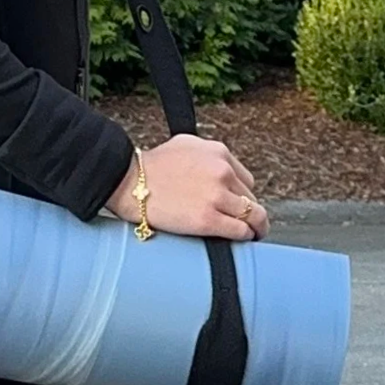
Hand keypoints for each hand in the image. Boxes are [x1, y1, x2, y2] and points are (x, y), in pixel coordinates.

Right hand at [106, 134, 268, 241]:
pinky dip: (245, 236)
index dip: (243, 196)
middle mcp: (222, 171)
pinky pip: (240, 230)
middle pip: (251, 198)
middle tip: (246, 223)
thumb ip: (208, 155)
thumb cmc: (151, 167)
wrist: (128, 183)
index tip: (239, 206)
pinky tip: (242, 239)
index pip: (246, 180)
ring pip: (254, 215)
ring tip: (253, 234)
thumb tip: (219, 167)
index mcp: (219, 153)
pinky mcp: (208, 219)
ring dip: (255, 227)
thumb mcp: (186, 145)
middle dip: (248, 212)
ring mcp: (216, 196)